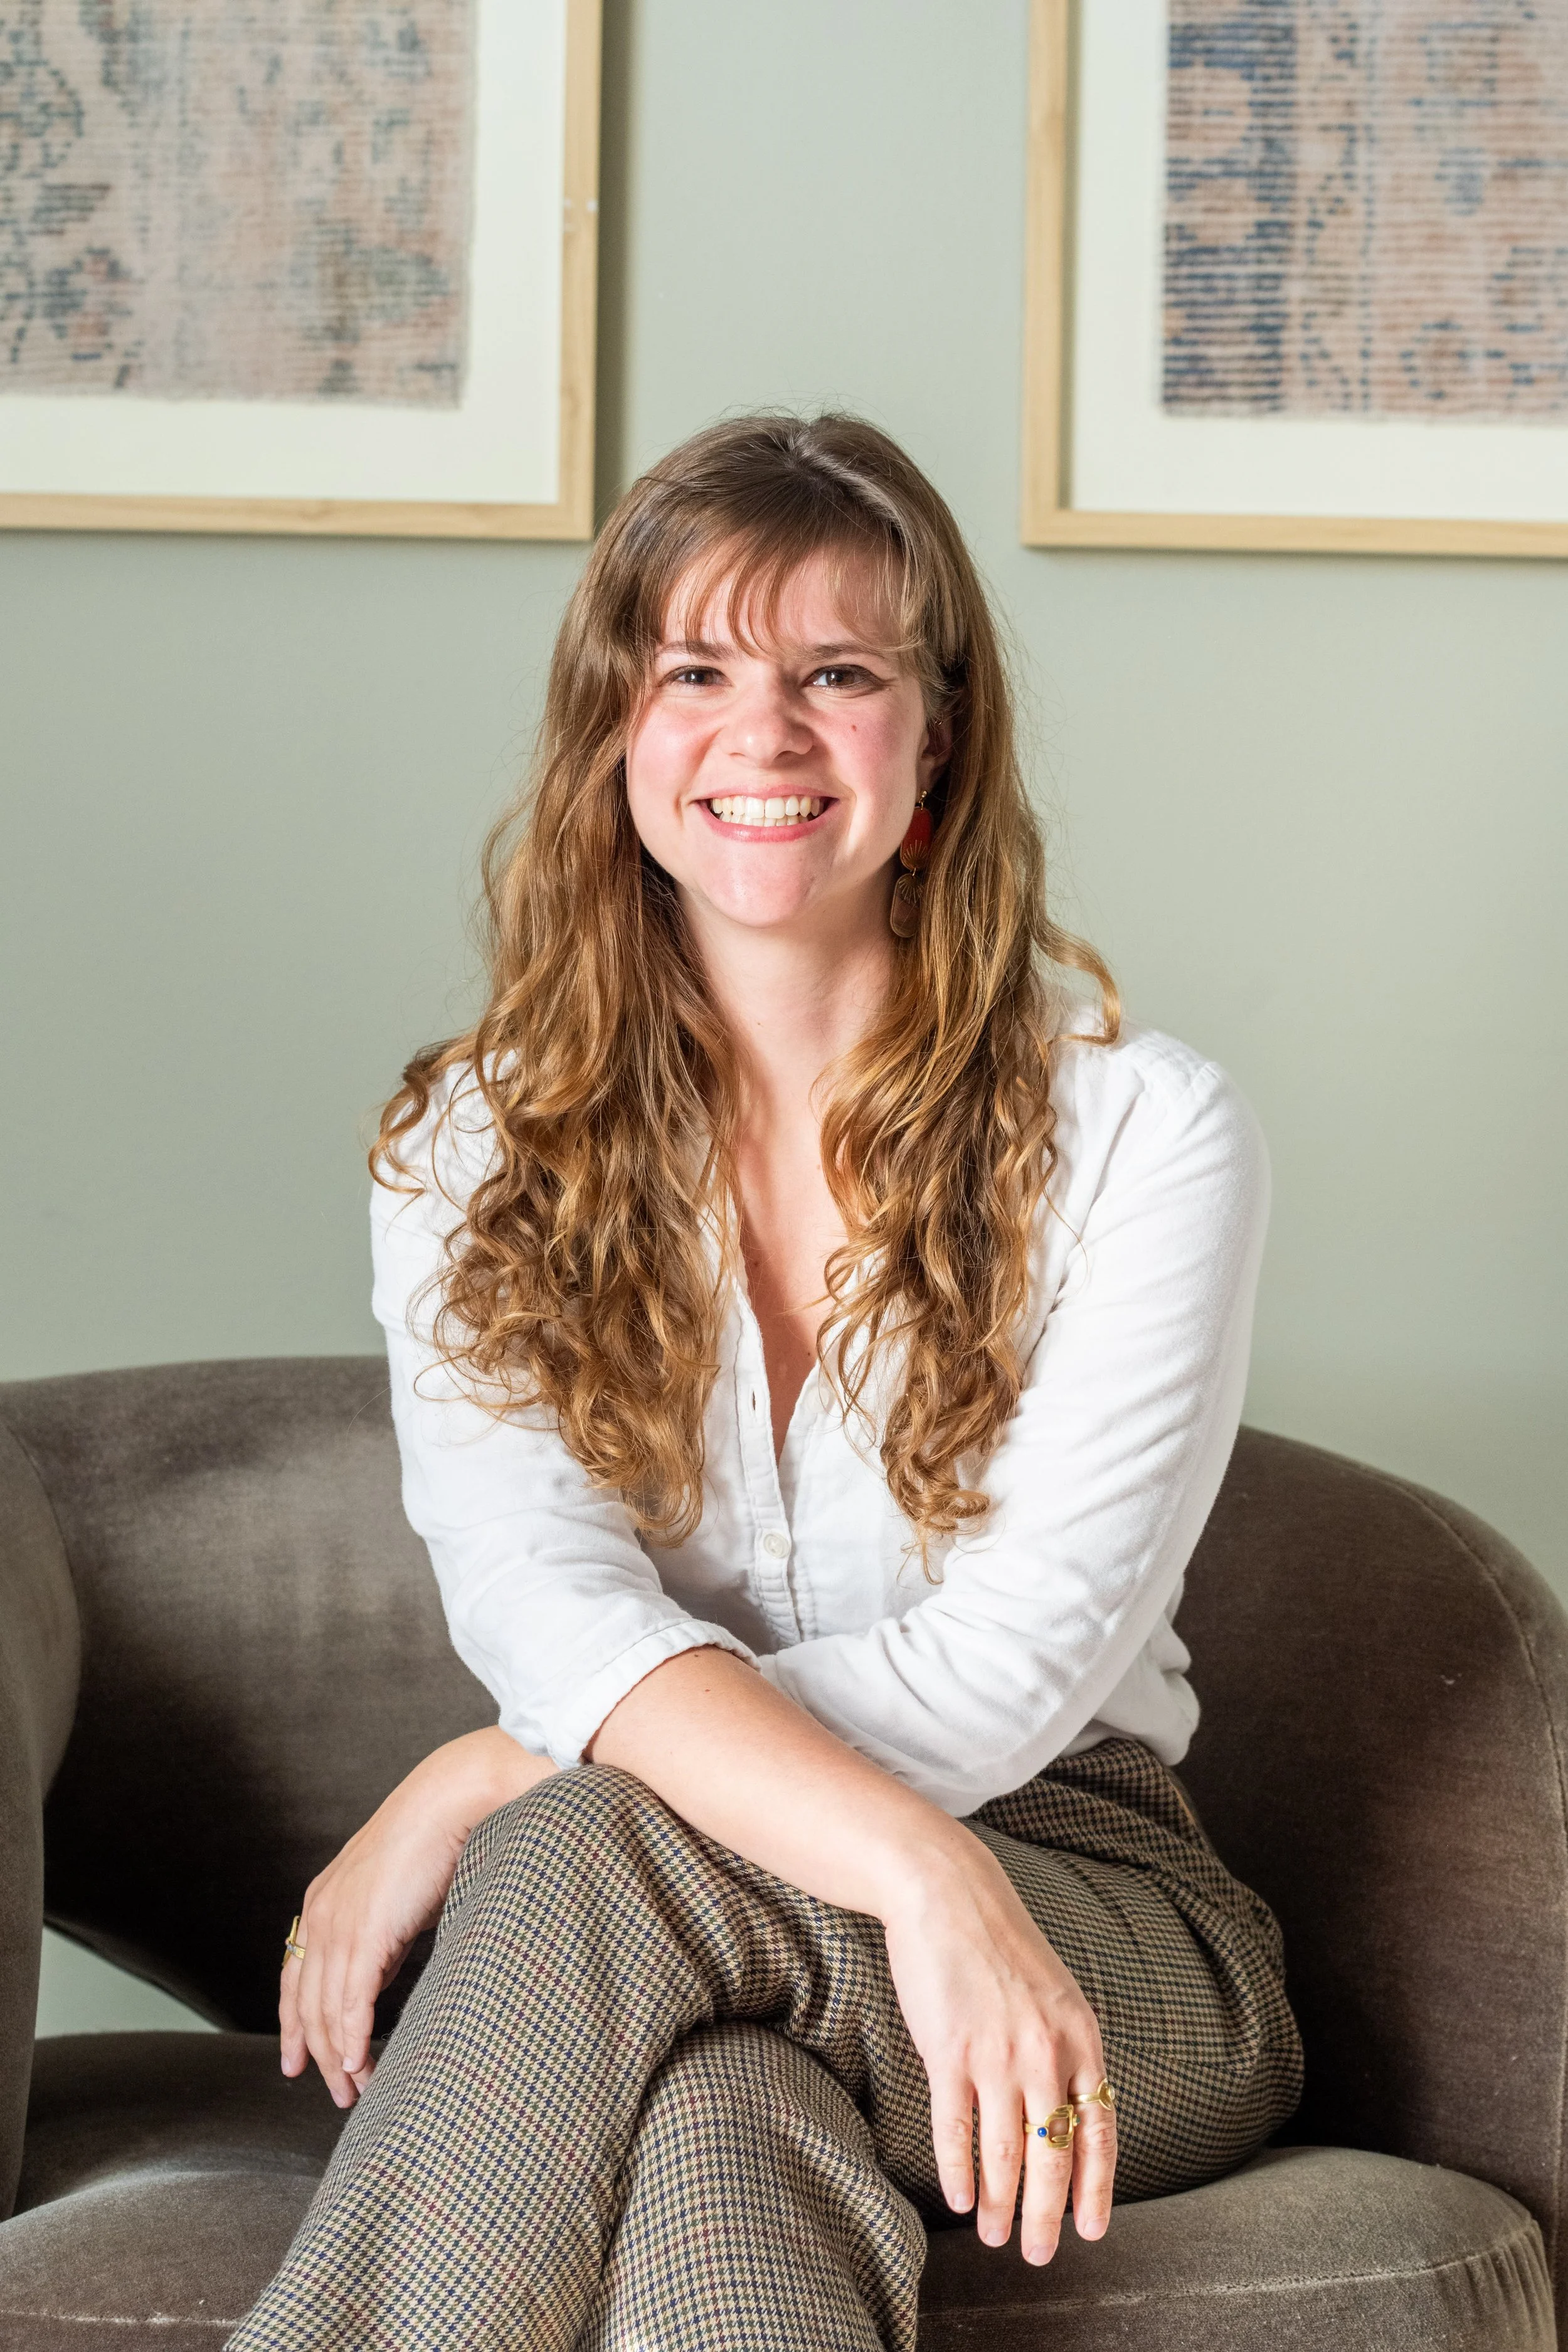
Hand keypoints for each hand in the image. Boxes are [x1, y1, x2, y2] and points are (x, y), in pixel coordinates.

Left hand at [281, 1727, 555, 2106]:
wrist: (449, 1801)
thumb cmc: (434, 1840)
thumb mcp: (394, 1894)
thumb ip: (379, 1933)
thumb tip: (381, 1973)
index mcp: (322, 1903)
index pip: (294, 1978)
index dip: (294, 2025)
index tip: (299, 2061)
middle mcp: (319, 1917)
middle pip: (304, 2004)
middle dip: (316, 2054)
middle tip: (337, 2091)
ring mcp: (337, 1926)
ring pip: (323, 2011)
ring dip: (338, 2058)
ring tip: (354, 2090)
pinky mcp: (363, 1935)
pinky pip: (349, 2004)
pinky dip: (354, 2041)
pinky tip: (361, 2065)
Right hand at [881, 1844, 1114, 2265]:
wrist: (948, 1893)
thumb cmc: (998, 1944)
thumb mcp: (1053, 1994)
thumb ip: (1063, 2049)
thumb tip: (1066, 2112)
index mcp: (1080, 2037)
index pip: (1099, 2129)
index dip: (1096, 2186)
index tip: (1091, 2230)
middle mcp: (1045, 2051)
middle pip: (1053, 2153)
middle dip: (1047, 2214)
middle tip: (1038, 2254)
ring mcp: (996, 2052)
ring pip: (1006, 2150)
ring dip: (1002, 2203)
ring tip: (995, 2237)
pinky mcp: (948, 2050)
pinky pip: (957, 2128)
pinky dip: (959, 2170)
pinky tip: (961, 2199)